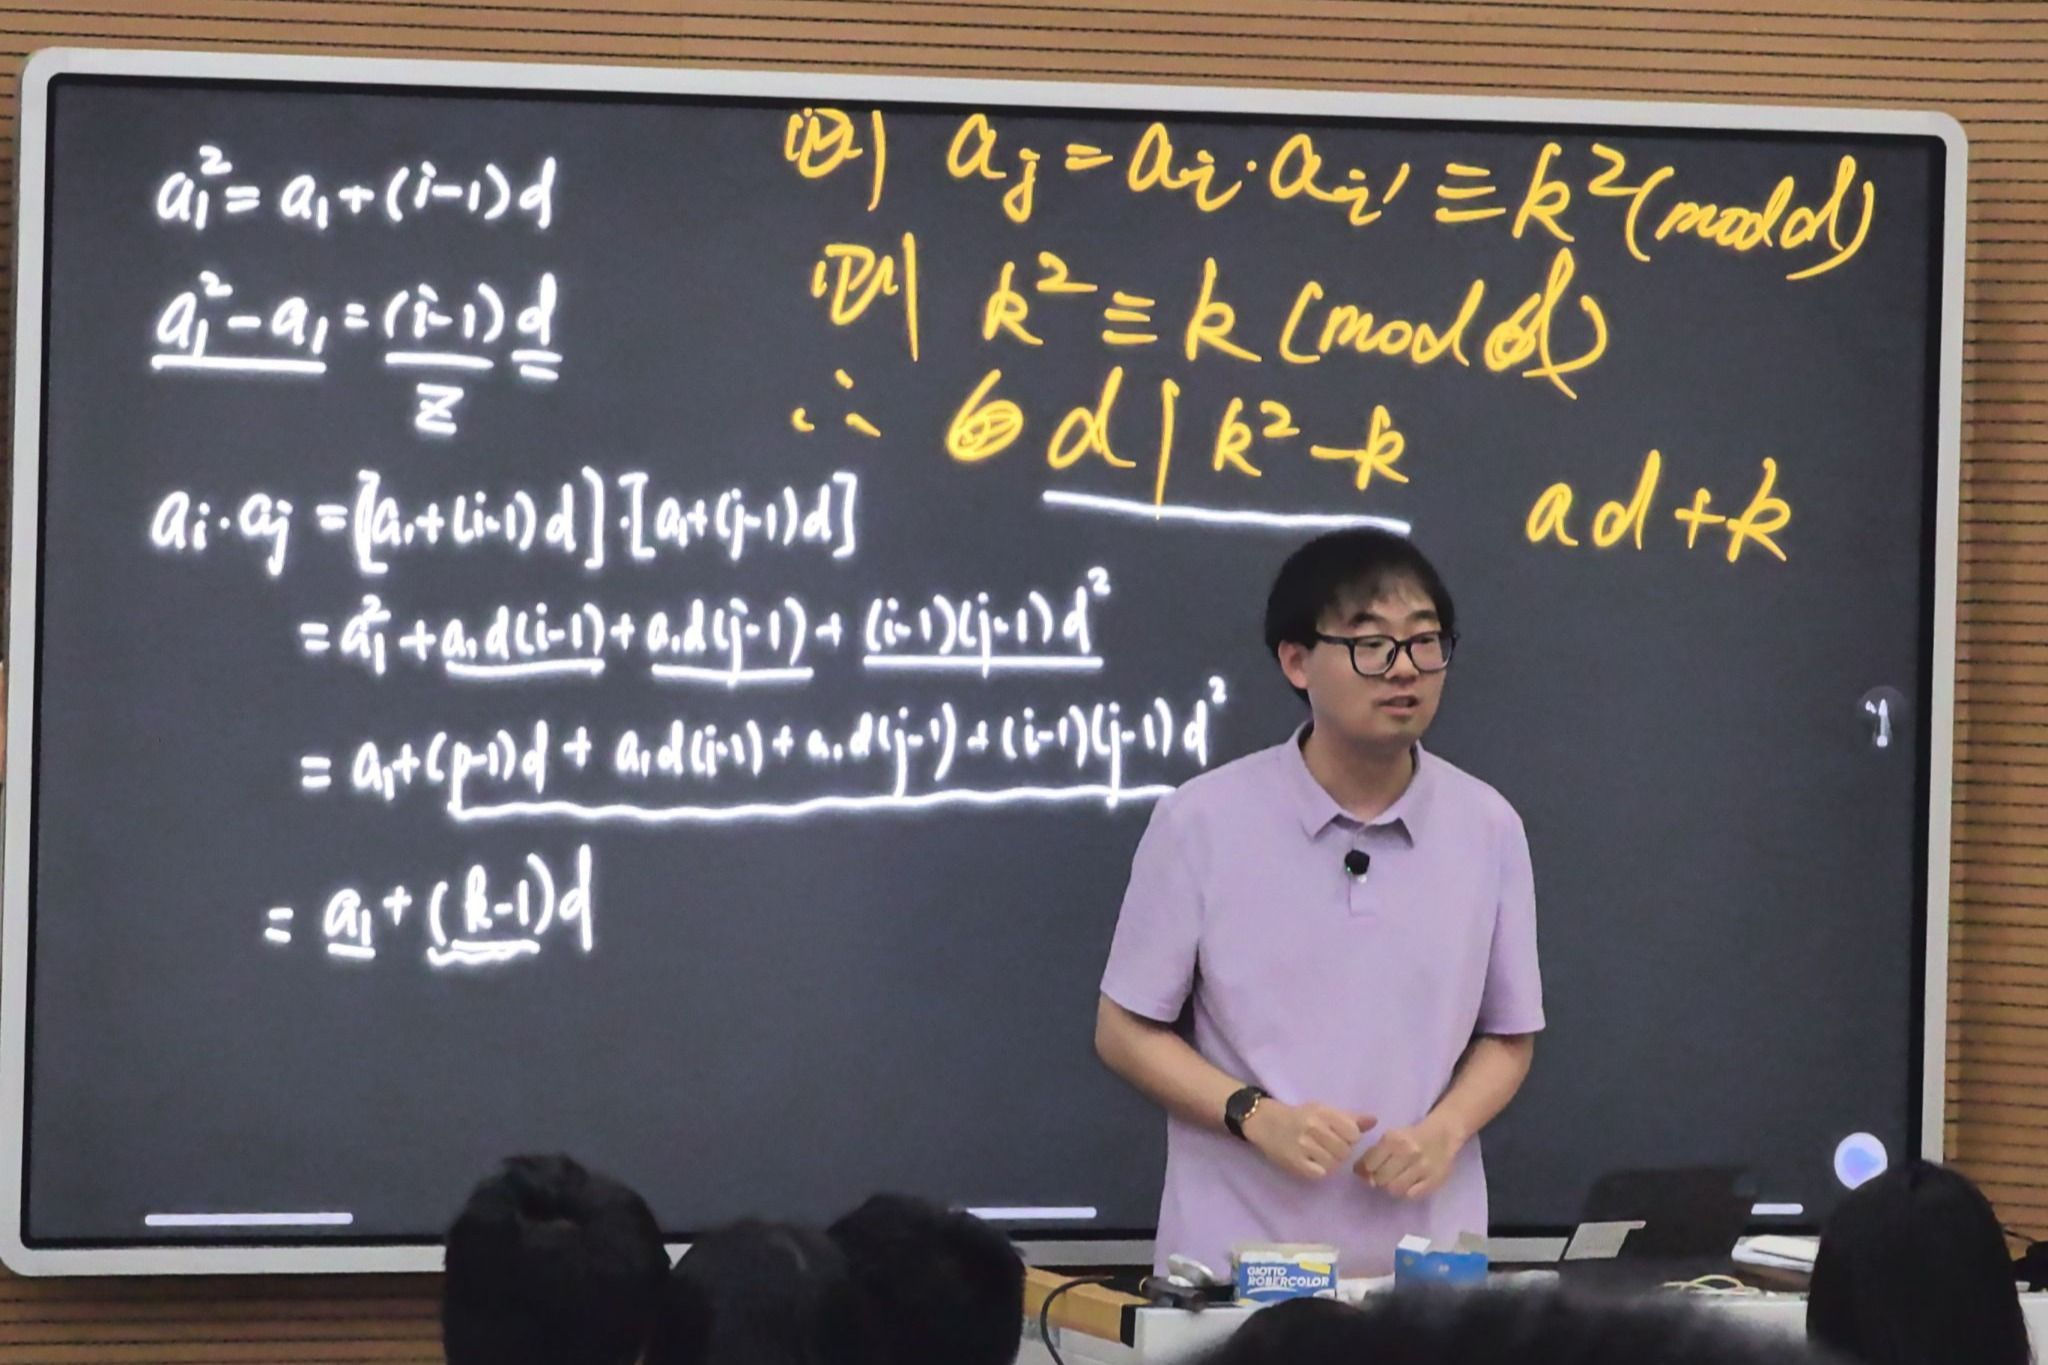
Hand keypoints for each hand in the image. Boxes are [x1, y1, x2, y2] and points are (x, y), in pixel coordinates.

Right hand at [1242, 1101, 1375, 1180]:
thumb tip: (1374, 1121)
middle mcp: (1313, 1128)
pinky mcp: (1295, 1162)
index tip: (1341, 1136)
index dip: (1350, 1138)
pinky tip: (1313, 1163)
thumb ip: (1349, 1118)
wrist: (1265, 1123)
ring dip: (1331, 1162)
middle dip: (1341, 1151)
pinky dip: (1320, 1170)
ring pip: (1334, 1163)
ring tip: (1321, 1155)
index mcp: (1323, 1113)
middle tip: (1330, 1147)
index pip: (1353, 1133)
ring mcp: (1303, 1146)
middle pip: (1345, 1150)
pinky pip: (1320, 1173)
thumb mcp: (1323, 1111)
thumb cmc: (1300, 1116)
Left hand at [1355, 1116, 1463, 1198]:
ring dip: (1392, 1187)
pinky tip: (1409, 1184)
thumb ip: (1373, 1154)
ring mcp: (1422, 1167)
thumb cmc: (1410, 1138)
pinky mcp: (1434, 1180)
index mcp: (1393, 1139)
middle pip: (1381, 1179)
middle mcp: (1408, 1152)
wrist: (1442, 1136)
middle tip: (1384, 1176)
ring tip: (1396, 1180)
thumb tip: (1358, 1172)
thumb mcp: (1390, 1138)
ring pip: (1395, 1189)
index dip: (1366, 1170)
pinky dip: (1407, 1192)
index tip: (1368, 1171)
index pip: (1369, 1164)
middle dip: (1378, 1180)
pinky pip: (1412, 1195)